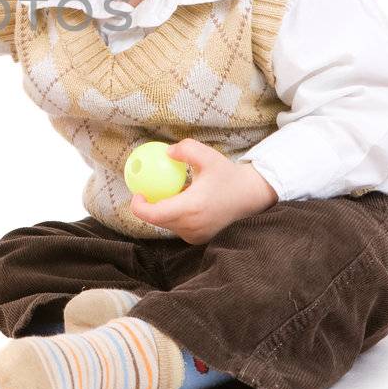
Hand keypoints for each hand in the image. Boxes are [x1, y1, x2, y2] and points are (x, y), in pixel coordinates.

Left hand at [129, 139, 277, 243]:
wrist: (250, 196)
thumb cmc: (227, 175)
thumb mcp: (208, 156)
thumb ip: (186, 149)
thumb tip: (166, 152)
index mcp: (191, 208)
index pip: (154, 215)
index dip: (139, 207)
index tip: (137, 193)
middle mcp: (192, 226)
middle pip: (157, 220)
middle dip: (148, 207)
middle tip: (146, 189)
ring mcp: (195, 236)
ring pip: (167, 224)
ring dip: (162, 210)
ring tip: (170, 193)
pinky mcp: (198, 239)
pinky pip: (177, 227)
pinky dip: (173, 215)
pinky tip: (180, 202)